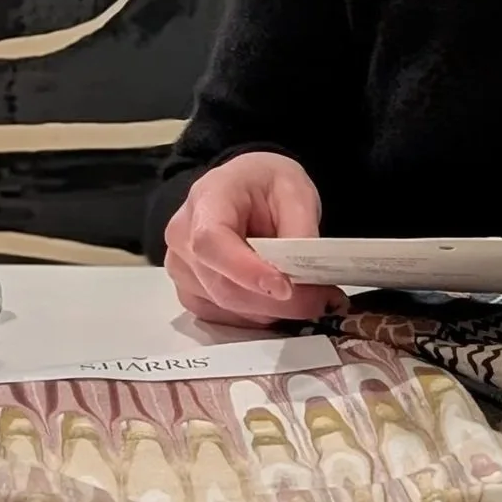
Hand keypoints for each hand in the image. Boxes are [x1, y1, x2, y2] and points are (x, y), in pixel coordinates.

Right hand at [161, 151, 348, 326]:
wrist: (246, 187)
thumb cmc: (268, 184)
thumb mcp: (296, 192)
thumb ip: (300, 232)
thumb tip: (305, 278)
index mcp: (208, 197)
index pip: (212, 240)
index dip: (246, 270)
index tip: (285, 288)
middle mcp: (182, 234)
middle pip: (221, 283)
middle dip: (273, 301)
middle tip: (322, 302)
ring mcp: (179, 266)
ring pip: (223, 305)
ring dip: (269, 311)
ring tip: (310, 300)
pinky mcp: (189, 291)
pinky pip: (220, 316)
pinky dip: (255, 316)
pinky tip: (280, 303)